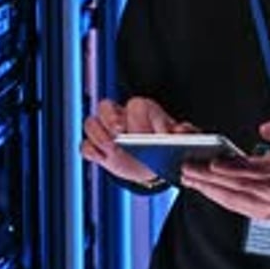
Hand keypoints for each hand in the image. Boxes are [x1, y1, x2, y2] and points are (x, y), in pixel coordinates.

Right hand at [81, 95, 196, 184]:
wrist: (151, 164)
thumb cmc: (163, 145)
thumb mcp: (176, 139)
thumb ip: (183, 133)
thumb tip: (181, 132)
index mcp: (141, 109)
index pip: (135, 105)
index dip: (140, 116)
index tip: (148, 133)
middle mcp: (119, 115)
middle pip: (105, 106)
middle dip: (111, 118)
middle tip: (120, 132)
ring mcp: (104, 131)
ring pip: (91, 123)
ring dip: (99, 135)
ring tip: (112, 148)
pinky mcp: (96, 148)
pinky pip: (85, 145)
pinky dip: (92, 151)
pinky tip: (103, 158)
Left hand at [181, 117, 269, 218]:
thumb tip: (263, 129)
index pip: (253, 170)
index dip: (231, 167)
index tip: (211, 161)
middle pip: (237, 185)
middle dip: (210, 178)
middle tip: (188, 169)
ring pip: (233, 199)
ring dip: (209, 190)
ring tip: (189, 180)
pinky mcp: (264, 215)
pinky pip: (236, 207)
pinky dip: (219, 197)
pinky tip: (205, 189)